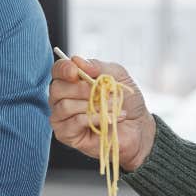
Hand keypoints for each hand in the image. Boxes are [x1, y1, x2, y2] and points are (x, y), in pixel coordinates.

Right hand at [50, 56, 155, 171]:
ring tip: (113, 106)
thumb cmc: (126, 100)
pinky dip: (96, 117)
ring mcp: (61, 118)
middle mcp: (61, 98)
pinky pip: (75, 122)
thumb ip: (97, 66)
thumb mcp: (117, 75)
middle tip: (104, 92)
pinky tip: (111, 118)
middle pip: (57, 88)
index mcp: (70, 81)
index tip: (75, 71)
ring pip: (65, 106)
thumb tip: (77, 60)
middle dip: (82, 89)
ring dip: (93, 105)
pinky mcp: (66, 135)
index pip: (57, 70)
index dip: (63, 69)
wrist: (139, 127)